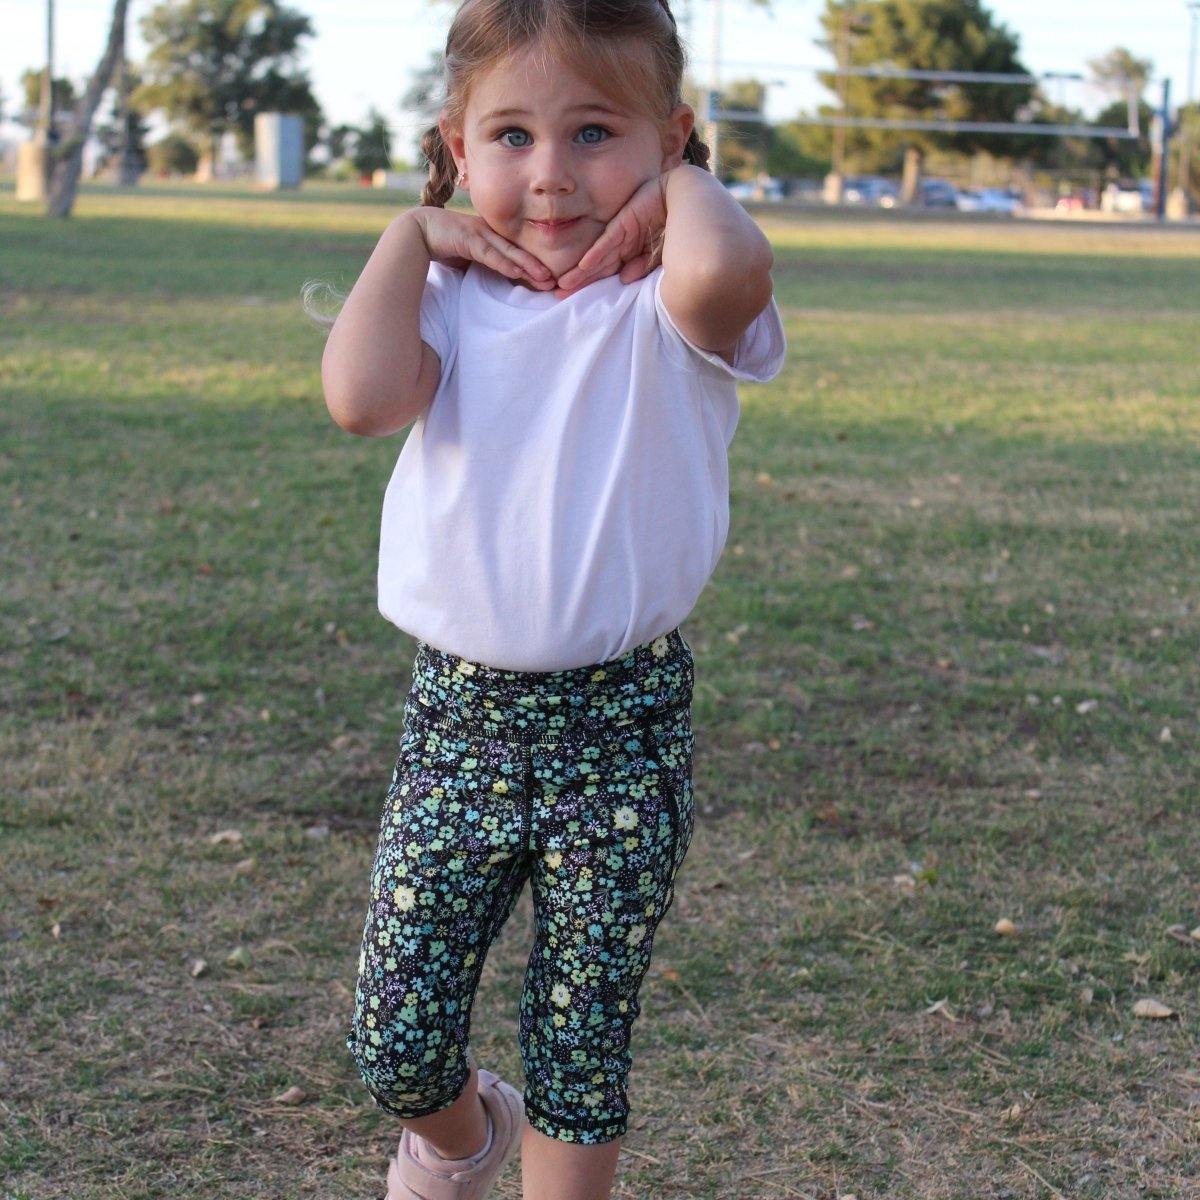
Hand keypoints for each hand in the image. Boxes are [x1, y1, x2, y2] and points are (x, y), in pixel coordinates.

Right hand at [408, 207, 556, 289]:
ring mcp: (480, 234)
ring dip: (528, 265)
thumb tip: (501, 278)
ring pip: (509, 252)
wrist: (418, 231)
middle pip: (520, 252)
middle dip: (538, 267)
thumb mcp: (470, 257)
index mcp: (493, 237)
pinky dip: (503, 263)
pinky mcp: (468, 238)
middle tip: (558, 281)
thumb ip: (486, 265)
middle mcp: (490, 233)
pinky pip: (489, 253)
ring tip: (545, 277)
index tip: (551, 281)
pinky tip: (517, 271)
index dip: (534, 267)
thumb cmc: (444, 245)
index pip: (517, 254)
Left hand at [553, 173, 668, 294]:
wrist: (680, 197)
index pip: (607, 274)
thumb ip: (643, 266)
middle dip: (579, 283)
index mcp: (631, 255)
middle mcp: (623, 247)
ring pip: (598, 259)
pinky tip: (583, 266)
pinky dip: (596, 254)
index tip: (574, 300)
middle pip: (597, 269)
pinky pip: (607, 242)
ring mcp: (622, 236)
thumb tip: (624, 279)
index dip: (592, 287)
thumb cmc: (674, 226)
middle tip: (559, 295)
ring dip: (580, 273)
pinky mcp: (623, 224)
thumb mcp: (660, 253)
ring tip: (563, 285)